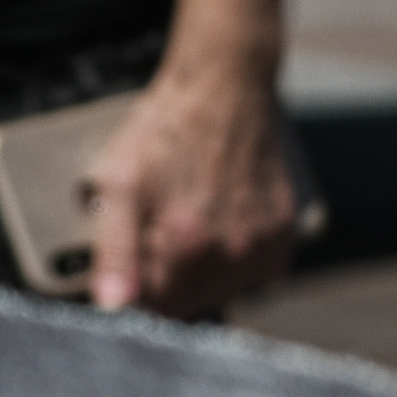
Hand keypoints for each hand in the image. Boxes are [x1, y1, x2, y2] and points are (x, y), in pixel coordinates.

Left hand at [86, 54, 297, 316]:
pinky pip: (253, 274)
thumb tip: (113, 307)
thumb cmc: (165, 130)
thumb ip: (114, 251)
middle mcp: (234, 252)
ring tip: (190, 219)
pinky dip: (233, 259)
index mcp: (189, 245)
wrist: (224, 87)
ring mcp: (264, 245)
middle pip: (189, 304)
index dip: (136, 283)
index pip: (154, 308)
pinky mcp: (283, 235)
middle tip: (159, 226)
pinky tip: (219, 222)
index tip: (135, 249)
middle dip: (167, 277)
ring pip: (221, 291)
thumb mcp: (120, 182)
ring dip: (201, 271)